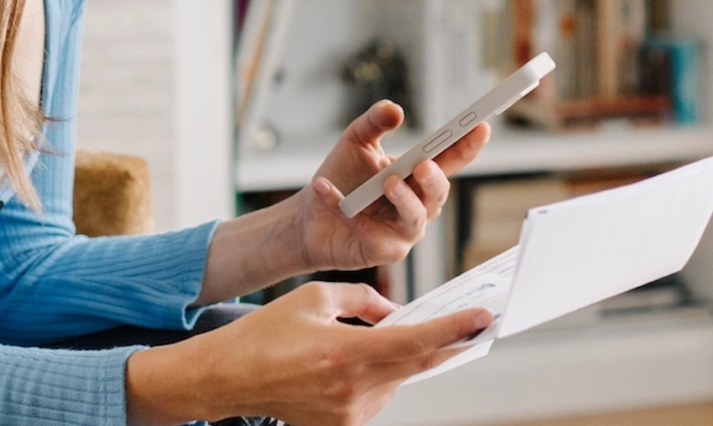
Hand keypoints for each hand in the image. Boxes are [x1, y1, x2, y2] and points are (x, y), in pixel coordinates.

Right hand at [124, 282, 491, 425]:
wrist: (229, 378)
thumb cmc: (266, 333)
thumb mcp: (314, 298)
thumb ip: (362, 302)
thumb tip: (395, 312)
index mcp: (346, 352)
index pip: (416, 342)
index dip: (454, 330)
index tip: (483, 317)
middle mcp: (353, 388)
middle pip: (417, 365)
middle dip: (446, 343)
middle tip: (473, 325)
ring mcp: (349, 413)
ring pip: (397, 380)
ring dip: (401, 359)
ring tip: (374, 339)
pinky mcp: (343, 425)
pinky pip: (378, 395)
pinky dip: (378, 375)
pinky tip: (353, 362)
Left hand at [295, 100, 490, 271]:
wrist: (310, 217)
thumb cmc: (341, 179)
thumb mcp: (355, 141)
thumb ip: (374, 122)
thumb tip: (395, 110)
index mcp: (417, 175)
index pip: (451, 159)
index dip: (469, 145)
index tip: (481, 126)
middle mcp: (418, 204)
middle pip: (438, 192)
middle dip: (435, 179)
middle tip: (423, 165)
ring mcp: (404, 231)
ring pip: (416, 217)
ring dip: (404, 200)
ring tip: (387, 183)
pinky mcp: (384, 251)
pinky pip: (372, 233)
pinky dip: (346, 211)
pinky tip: (323, 188)